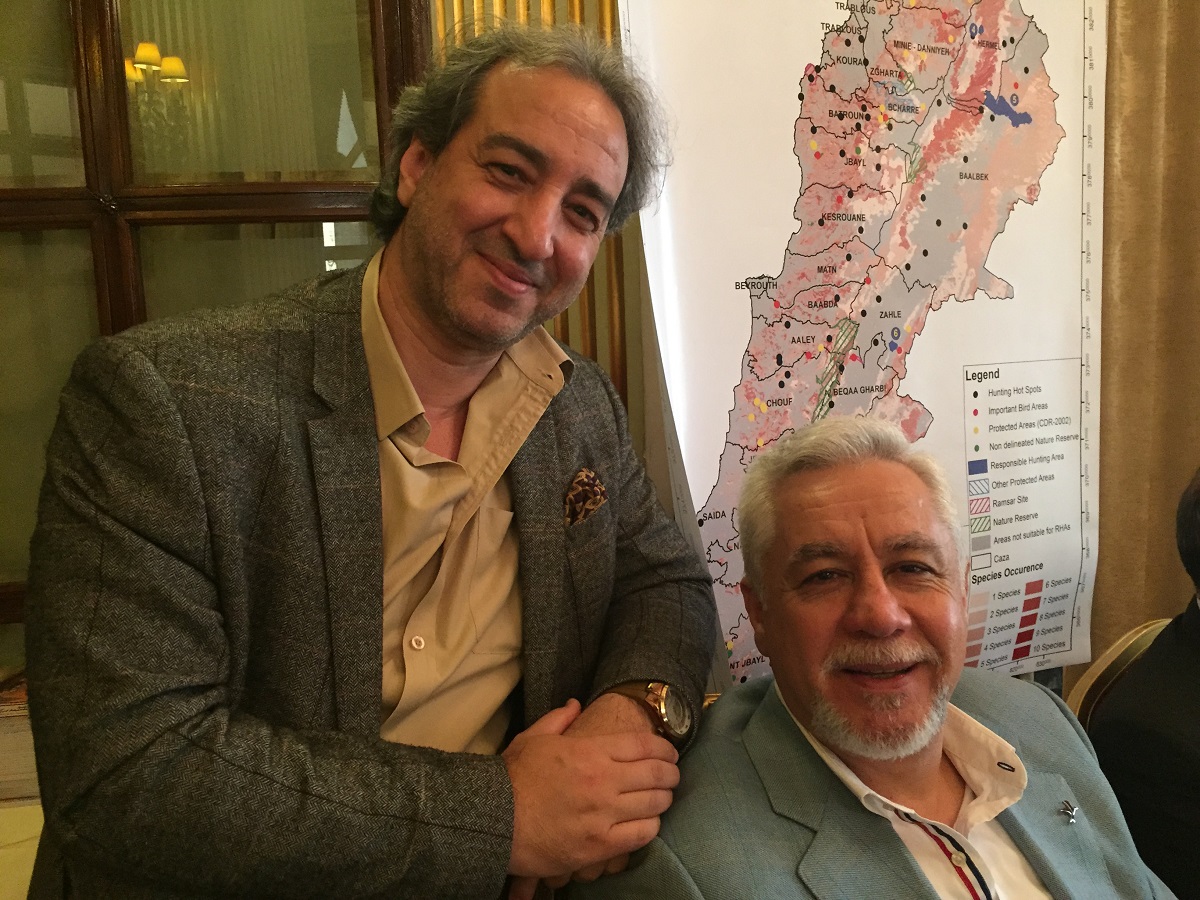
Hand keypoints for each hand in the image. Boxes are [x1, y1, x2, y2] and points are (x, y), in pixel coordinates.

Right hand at [503, 699, 677, 886]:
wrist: (493, 821)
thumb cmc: (512, 778)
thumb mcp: (533, 738)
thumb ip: (559, 719)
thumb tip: (576, 704)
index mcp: (590, 752)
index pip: (644, 746)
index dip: (664, 749)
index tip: (671, 753)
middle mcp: (603, 781)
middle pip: (657, 774)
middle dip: (671, 774)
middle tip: (672, 775)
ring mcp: (603, 815)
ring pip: (654, 805)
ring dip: (663, 800)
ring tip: (662, 798)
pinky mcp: (599, 846)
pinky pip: (641, 834)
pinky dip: (650, 827)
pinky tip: (647, 823)